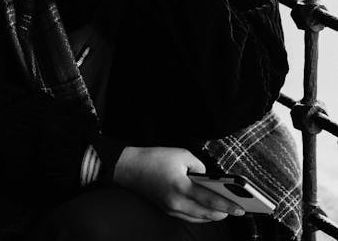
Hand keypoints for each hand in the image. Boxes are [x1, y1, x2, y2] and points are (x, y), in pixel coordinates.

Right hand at [113, 146, 244, 222]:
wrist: (130, 167)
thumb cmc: (155, 158)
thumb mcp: (181, 154)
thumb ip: (198, 166)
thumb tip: (207, 177)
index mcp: (181, 187)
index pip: (210, 200)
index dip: (227, 205)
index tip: (241, 209)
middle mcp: (177, 202)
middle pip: (206, 214)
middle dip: (223, 213)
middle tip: (237, 210)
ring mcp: (171, 208)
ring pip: (198, 218)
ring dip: (213, 215)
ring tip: (226, 210)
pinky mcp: (167, 209)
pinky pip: (189, 216)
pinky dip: (201, 214)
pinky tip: (207, 209)